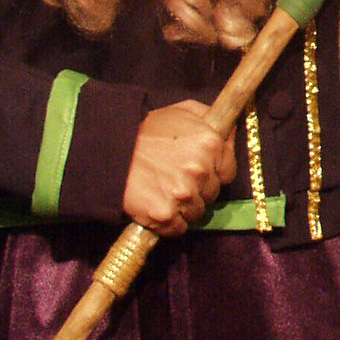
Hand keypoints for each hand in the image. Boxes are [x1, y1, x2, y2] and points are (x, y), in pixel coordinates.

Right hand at [121, 99, 235, 235]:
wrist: (109, 149)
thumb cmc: (148, 129)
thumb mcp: (183, 111)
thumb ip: (212, 118)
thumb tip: (230, 130)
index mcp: (211, 144)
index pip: (227, 173)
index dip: (213, 174)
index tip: (198, 172)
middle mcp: (200, 171)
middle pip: (211, 194)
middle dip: (197, 189)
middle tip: (175, 179)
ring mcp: (183, 195)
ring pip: (196, 213)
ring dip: (183, 207)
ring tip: (164, 191)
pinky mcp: (164, 215)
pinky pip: (178, 228)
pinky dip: (170, 223)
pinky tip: (158, 206)